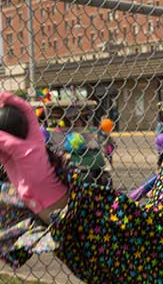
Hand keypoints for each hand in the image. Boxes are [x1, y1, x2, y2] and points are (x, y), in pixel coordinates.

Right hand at [0, 92, 66, 212]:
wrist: (37, 188)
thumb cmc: (38, 168)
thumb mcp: (24, 152)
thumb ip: (7, 141)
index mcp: (33, 131)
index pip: (25, 110)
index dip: (15, 101)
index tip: (2, 95)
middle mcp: (22, 136)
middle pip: (9, 119)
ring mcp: (12, 144)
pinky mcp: (4, 154)